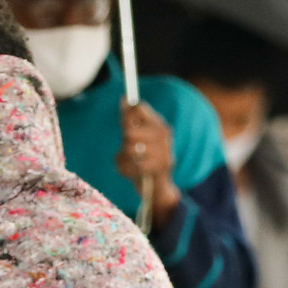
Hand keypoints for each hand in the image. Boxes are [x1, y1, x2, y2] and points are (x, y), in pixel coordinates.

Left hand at [117, 102, 181, 225]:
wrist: (157, 189)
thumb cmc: (145, 159)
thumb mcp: (139, 137)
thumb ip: (131, 120)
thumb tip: (124, 99)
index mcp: (160, 125)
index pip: (138, 108)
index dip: (126, 115)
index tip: (123, 124)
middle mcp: (164, 136)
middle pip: (129, 130)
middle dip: (124, 141)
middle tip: (128, 148)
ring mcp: (163, 152)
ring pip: (129, 148)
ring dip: (123, 157)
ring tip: (128, 161)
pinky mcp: (158, 169)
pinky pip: (130, 165)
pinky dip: (124, 169)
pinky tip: (130, 171)